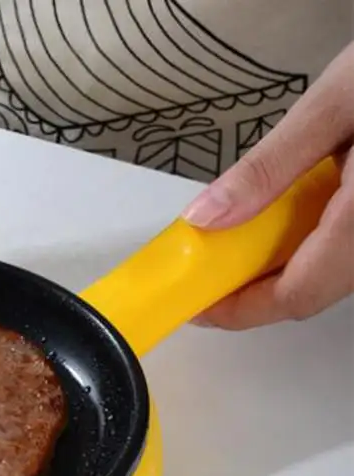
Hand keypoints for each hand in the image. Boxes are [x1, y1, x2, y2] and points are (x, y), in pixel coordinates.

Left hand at [182, 42, 353, 329]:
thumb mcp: (337, 103)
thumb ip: (270, 167)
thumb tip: (207, 218)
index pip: (296, 295)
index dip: (239, 310)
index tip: (197, 304)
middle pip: (312, 290)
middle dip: (254, 289)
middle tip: (208, 268)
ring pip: (333, 272)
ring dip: (282, 265)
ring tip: (241, 238)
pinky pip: (349, 248)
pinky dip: (311, 242)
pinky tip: (290, 213)